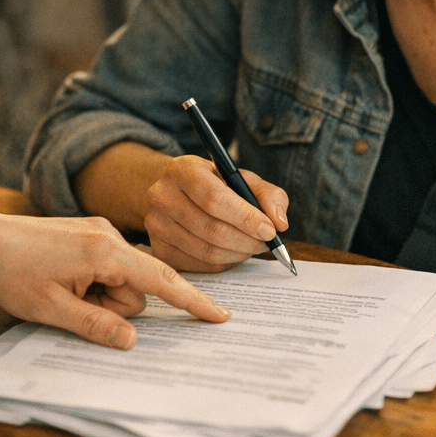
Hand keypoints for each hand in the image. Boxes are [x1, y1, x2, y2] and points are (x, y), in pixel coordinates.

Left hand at [0, 202, 230, 348]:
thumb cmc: (9, 272)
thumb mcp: (49, 310)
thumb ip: (95, 325)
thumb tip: (132, 341)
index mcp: (103, 252)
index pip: (160, 280)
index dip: (191, 302)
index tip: (220, 317)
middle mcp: (108, 236)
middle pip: (137, 287)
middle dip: (115, 307)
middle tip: (71, 305)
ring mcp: (98, 233)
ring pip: (121, 280)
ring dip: (100, 296)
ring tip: (60, 292)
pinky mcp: (88, 235)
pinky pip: (108, 268)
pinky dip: (94, 283)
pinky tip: (62, 282)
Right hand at [142, 154, 289, 272]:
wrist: (178, 193)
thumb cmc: (216, 185)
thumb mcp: (243, 179)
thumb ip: (269, 196)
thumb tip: (280, 223)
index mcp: (182, 169)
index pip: (213, 198)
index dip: (245, 217)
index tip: (269, 230)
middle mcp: (162, 196)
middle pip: (211, 229)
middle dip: (247, 241)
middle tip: (267, 243)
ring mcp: (155, 225)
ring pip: (206, 252)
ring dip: (238, 254)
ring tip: (252, 247)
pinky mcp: (158, 249)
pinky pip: (199, 266)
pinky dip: (224, 264)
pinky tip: (233, 253)